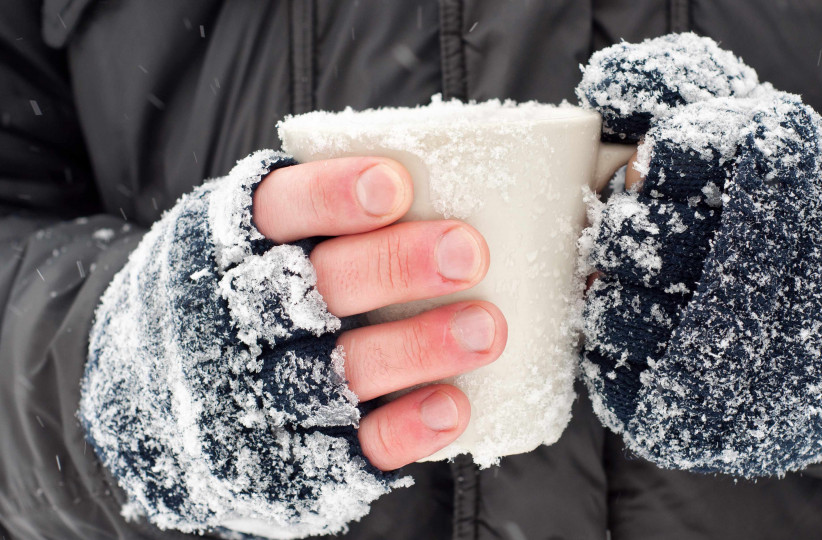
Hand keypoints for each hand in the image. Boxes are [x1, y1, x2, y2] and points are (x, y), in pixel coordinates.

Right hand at [252, 157, 506, 470]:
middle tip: (469, 253)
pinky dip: (404, 427)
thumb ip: (327, 215)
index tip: (395, 186)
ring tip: (487, 329)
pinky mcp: (297, 455)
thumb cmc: (250, 295)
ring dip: (418, 347)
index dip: (331, 197)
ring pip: (343, 368)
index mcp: (232, 246)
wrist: (167, 410)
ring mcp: (265, 392)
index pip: (277, 211)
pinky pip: (353, 445)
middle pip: (319, 288)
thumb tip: (449, 177)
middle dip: (396, 267)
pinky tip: (452, 406)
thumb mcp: (257, 240)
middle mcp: (242, 318)